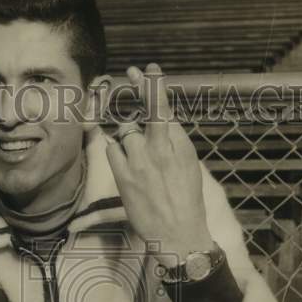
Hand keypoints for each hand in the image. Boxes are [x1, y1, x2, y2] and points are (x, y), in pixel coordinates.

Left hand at [104, 64, 211, 265]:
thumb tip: (162, 123)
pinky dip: (116, 152)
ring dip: (128, 138)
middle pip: (146, 110)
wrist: (178, 233)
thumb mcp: (189, 166)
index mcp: (180, 145)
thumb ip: (175, 142)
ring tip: (139, 159)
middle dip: (139, 88)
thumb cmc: (186, 201)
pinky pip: (113, 151)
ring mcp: (141, 162)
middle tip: (130, 73)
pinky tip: (125, 164)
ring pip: (126, 133)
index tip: (149, 68)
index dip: (154, 85)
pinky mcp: (125, 177)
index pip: (165, 108)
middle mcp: (161, 149)